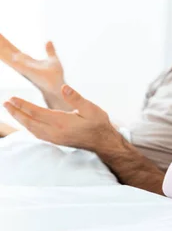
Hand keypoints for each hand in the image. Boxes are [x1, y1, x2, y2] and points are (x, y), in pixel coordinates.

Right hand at [0, 34, 68, 109]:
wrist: (58, 88)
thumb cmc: (56, 77)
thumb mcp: (52, 59)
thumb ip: (49, 50)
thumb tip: (48, 41)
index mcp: (26, 60)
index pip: (12, 49)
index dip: (4, 42)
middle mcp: (21, 64)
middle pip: (6, 51)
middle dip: (0, 42)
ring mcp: (21, 67)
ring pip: (6, 55)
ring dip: (0, 47)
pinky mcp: (25, 69)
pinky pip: (12, 61)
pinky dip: (4, 55)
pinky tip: (2, 52)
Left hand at [2, 84, 118, 150]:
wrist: (103, 142)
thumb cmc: (98, 124)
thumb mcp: (91, 108)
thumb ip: (76, 98)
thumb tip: (64, 87)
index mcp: (63, 122)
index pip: (37, 112)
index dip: (23, 105)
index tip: (12, 98)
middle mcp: (55, 132)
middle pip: (30, 122)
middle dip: (16, 112)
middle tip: (5, 103)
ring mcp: (54, 138)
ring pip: (31, 129)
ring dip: (20, 119)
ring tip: (11, 110)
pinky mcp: (56, 141)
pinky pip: (37, 134)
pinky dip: (28, 127)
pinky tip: (26, 122)